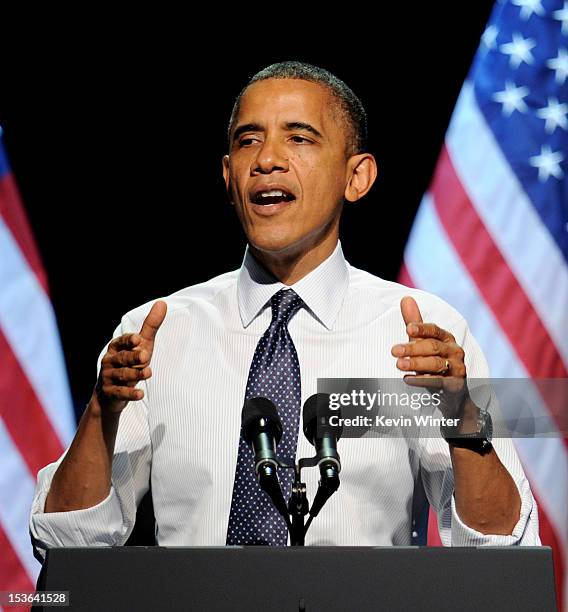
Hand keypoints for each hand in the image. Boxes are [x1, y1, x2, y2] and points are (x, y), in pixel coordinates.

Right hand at [95, 301, 166, 413]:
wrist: (110, 395)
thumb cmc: (130, 363)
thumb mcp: (141, 345)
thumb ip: (150, 326)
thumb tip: (162, 303)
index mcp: (115, 347)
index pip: (121, 341)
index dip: (128, 340)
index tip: (138, 339)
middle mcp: (109, 361)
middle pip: (122, 358)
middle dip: (133, 357)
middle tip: (145, 356)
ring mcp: (108, 378)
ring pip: (122, 375)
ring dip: (135, 374)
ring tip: (149, 372)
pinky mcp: (110, 393)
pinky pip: (120, 393)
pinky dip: (130, 393)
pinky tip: (141, 394)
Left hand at [391, 296, 469, 411]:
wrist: (453, 392)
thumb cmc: (434, 363)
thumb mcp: (423, 343)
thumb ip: (414, 323)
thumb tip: (405, 298)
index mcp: (447, 338)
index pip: (434, 330)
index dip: (422, 329)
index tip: (408, 329)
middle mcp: (454, 351)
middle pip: (433, 347)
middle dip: (413, 348)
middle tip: (394, 351)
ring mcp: (457, 368)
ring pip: (436, 364)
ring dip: (416, 364)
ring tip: (398, 364)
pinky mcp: (456, 385)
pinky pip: (439, 381)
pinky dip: (423, 380)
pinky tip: (407, 379)